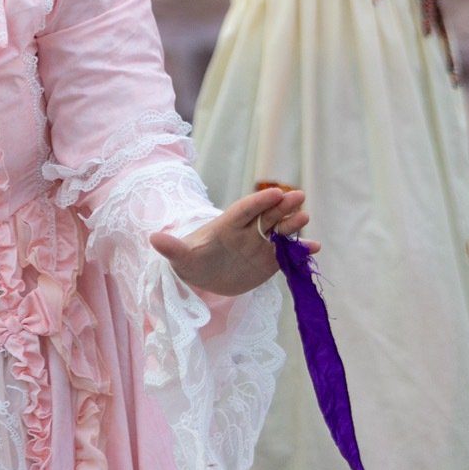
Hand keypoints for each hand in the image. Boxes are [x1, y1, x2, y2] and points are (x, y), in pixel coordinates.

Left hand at [150, 187, 313, 297]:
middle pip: (266, 215)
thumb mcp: (179, 257)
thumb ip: (171, 247)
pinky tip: (315, 247)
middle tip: (299, 196)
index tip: (274, 192)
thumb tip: (153, 238)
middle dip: (281, 206)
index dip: (258, 201)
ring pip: (279, 231)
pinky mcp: (269, 261)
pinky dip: (301, 250)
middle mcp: (246, 231)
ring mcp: (259, 245)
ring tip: (305, 218)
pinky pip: (287, 254)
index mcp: (226, 224)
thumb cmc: (189, 260)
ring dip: (292, 225)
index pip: (244, 209)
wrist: (202, 277)